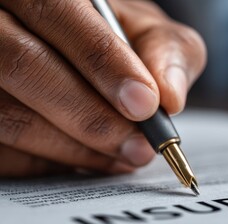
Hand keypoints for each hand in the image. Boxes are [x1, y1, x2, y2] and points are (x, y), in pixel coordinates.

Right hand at [0, 0, 205, 176]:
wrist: (76, 47)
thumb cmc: (110, 37)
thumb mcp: (144, 30)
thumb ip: (166, 51)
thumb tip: (169, 97)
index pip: (58, 16)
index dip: (104, 64)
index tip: (144, 105)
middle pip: (25, 65)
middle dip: (91, 116)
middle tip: (138, 145)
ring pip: (8, 113)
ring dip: (74, 146)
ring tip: (123, 156)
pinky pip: (4, 150)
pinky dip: (53, 162)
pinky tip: (92, 159)